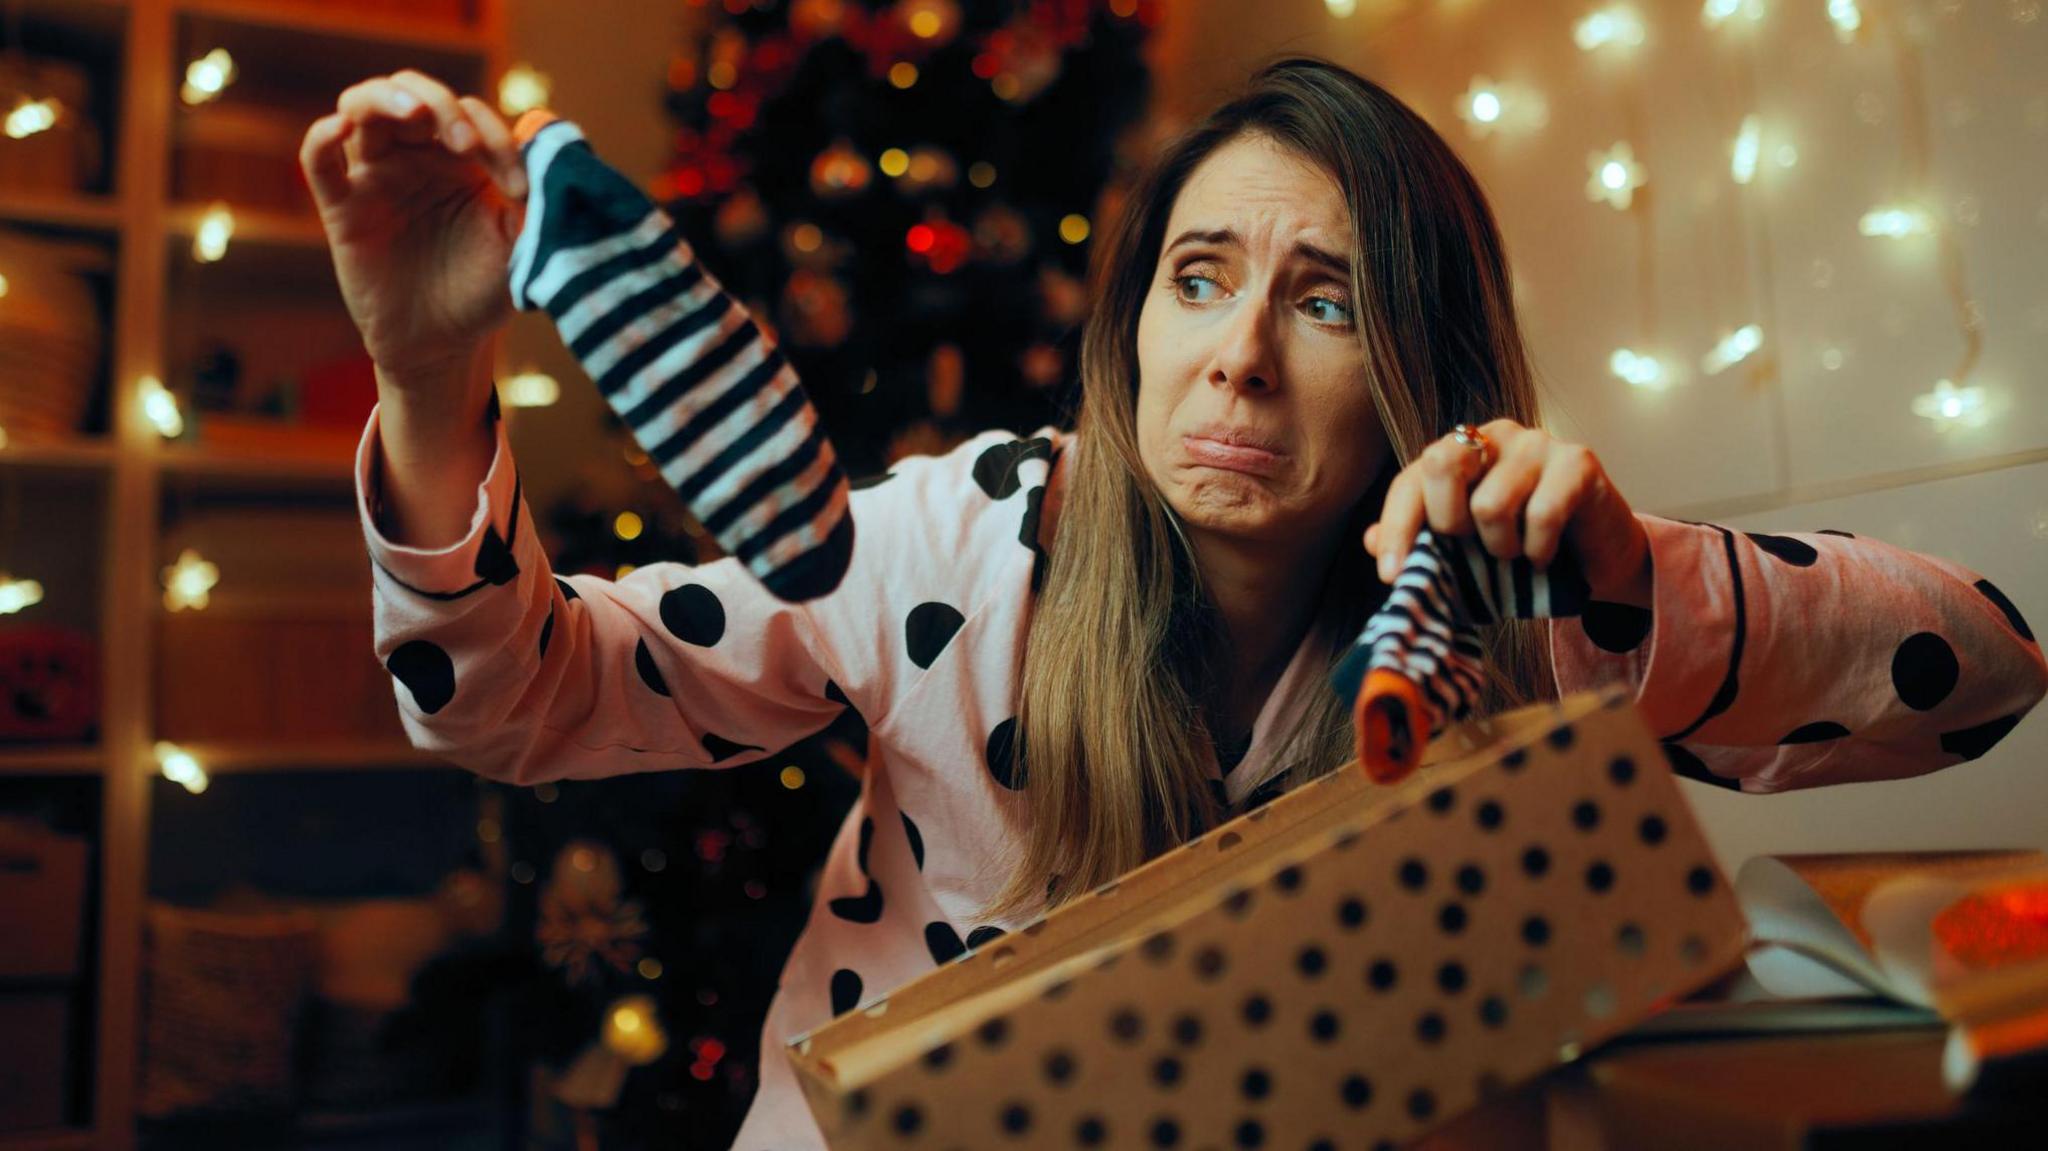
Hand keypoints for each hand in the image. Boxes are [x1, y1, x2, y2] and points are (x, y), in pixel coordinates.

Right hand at [299, 70, 528, 385]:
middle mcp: (418, 158)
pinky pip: (319, 160)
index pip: (471, 113)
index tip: (518, 189)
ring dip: (388, 98)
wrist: (444, 346)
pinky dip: (323, 135)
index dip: (494, 135)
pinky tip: (342, 128)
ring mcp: (378, 178)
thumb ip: (533, 194)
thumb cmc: (485, 293)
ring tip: (415, 114)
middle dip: (442, 104)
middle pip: (415, 93)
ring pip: (364, 106)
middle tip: (466, 143)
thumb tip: (542, 135)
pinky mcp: (343, 208)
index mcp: (464, 159)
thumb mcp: (521, 244)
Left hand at [1364, 419, 1652, 607]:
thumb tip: (1371, 542)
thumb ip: (1420, 546)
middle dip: (1448, 523)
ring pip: (1491, 503)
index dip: (1396, 528)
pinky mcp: (1578, 460)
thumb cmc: (1520, 553)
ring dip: (1501, 548)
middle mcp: (1492, 437)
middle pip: (1441, 462)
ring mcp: (1536, 443)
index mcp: (1457, 455)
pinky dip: (1539, 550)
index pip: (1410, 482)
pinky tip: (1545, 556)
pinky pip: (1542, 515)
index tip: (1391, 575)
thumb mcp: (1463, 558)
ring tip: (1516, 555)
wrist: (1594, 561)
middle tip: (1471, 550)